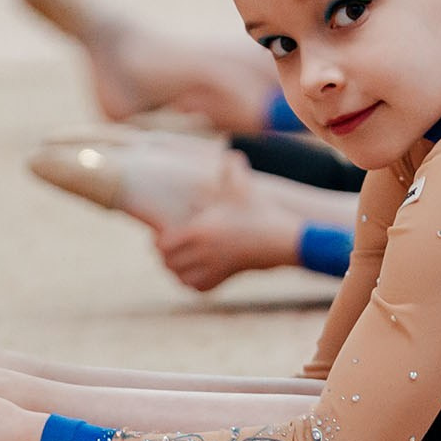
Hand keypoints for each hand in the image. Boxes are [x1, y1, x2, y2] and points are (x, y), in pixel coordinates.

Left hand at [151, 158, 304, 290]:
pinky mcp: (226, 277)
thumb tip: (229, 151)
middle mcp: (204, 252)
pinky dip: (193, 284)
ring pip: (181, 279)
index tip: (164, 234)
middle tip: (171, 249)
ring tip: (181, 262)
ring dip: (177, 272)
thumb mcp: (243, 186)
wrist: (281, 238)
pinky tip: (197, 273)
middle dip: (166, 257)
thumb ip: (231, 167)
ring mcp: (215, 267)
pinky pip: (199, 289)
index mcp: (200, 230)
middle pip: (167, 263)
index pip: (162, 244)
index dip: (159, 240)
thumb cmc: (259, 210)